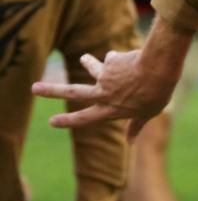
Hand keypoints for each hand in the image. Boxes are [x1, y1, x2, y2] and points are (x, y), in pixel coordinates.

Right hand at [32, 50, 175, 138]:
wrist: (159, 68)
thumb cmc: (158, 93)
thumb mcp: (149, 113)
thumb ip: (136, 124)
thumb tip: (130, 141)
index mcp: (111, 109)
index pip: (85, 118)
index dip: (67, 121)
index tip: (51, 121)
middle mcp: (103, 93)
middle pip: (72, 92)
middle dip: (51, 90)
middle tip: (34, 88)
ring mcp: (105, 76)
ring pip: (91, 67)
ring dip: (87, 62)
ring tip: (84, 59)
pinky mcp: (110, 61)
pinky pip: (114, 58)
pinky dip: (121, 59)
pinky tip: (132, 58)